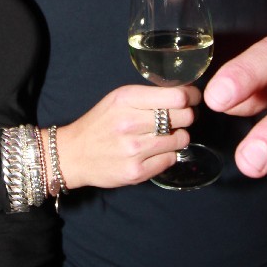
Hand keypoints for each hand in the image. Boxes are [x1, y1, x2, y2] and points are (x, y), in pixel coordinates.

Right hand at [57, 84, 198, 189]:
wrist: (74, 154)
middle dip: (185, 117)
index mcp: (126, 99)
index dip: (190, 97)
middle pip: (184, 117)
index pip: (176, 96)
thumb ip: (148, 96)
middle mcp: (130, 123)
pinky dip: (166, 155)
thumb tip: (186, 94)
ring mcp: (134, 149)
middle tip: (177, 119)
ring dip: (177, 138)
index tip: (192, 98)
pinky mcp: (136, 172)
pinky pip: (171, 159)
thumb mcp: (118, 100)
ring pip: (181, 139)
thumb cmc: (100, 123)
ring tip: (163, 137)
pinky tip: (153, 152)